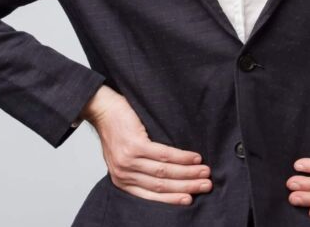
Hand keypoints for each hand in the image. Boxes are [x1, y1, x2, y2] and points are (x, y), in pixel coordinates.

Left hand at [80, 86, 212, 205]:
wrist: (103, 110)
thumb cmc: (117, 132)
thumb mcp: (125, 159)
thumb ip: (141, 171)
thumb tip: (172, 180)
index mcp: (122, 181)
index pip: (151, 195)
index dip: (173, 199)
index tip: (190, 199)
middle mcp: (124, 174)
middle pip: (161, 185)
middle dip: (187, 187)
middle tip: (206, 185)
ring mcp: (128, 160)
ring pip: (164, 171)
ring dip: (189, 173)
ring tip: (205, 172)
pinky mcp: (134, 145)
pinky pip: (164, 154)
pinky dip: (182, 158)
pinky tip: (194, 158)